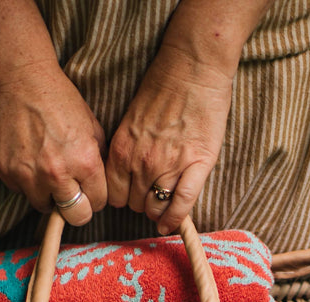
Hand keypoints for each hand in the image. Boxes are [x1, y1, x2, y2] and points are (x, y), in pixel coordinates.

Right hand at [0, 65, 107, 224]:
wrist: (22, 82)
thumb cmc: (61, 101)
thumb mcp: (93, 129)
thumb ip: (98, 162)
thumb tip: (99, 186)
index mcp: (85, 163)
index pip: (99, 203)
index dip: (96, 196)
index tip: (90, 188)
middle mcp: (57, 174)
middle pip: (75, 217)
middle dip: (77, 208)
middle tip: (74, 193)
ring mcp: (29, 176)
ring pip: (45, 207)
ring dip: (49, 195)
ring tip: (49, 171)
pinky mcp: (7, 173)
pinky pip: (22, 191)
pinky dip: (27, 181)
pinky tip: (30, 158)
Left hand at [106, 44, 232, 233]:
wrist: (193, 69)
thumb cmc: (162, 89)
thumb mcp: (130, 121)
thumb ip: (126, 150)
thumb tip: (125, 178)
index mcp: (121, 150)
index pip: (113, 195)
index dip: (121, 198)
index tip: (130, 195)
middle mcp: (142, 162)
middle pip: (134, 205)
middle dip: (141, 203)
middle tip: (150, 195)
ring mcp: (170, 165)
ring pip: (157, 208)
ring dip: (158, 211)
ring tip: (163, 204)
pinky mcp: (197, 165)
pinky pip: (183, 204)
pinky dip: (176, 219)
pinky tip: (173, 224)